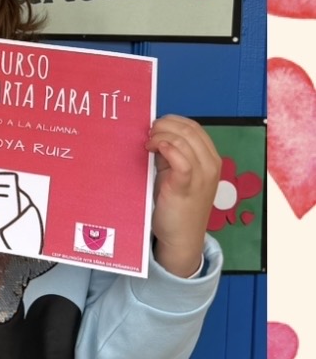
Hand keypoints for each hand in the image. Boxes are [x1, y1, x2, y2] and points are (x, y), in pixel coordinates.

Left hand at [147, 115, 220, 277]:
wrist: (181, 236)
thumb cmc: (177, 205)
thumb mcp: (176, 174)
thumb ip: (171, 155)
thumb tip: (156, 135)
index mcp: (211, 159)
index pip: (194, 127)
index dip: (172, 121)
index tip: (154, 126)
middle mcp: (210, 165)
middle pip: (188, 130)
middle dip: (164, 126)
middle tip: (147, 134)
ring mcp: (201, 176)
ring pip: (183, 140)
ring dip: (161, 136)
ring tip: (147, 144)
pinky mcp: (187, 186)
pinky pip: (181, 160)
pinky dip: (167, 148)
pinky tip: (153, 148)